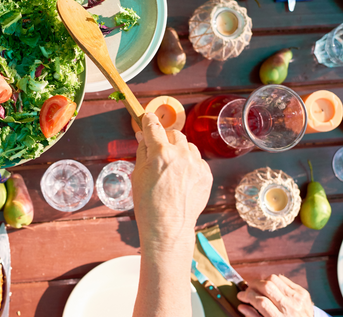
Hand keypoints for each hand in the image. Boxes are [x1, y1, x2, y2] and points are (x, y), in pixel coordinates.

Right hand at [132, 113, 212, 249]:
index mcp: (160, 152)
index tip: (148, 118)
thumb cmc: (148, 203)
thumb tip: (143, 137)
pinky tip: (181, 180)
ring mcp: (196, 164)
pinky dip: (190, 165)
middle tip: (159, 151)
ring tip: (171, 169)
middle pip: (174, 134)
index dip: (149, 121)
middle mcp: (181, 154)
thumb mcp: (138, 174)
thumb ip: (142, 151)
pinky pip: (198, 161)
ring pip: (188, 146)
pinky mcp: (206, 174)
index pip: (153, 126)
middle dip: (165, 139)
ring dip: (179, 151)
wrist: (168, 226)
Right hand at [237, 274, 313, 316]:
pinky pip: (283, 279)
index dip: (248, 296)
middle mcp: (290, 307)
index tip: (241, 296)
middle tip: (248, 289)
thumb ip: (254, 316)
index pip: (261, 301)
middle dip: (252, 285)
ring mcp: (297, 298)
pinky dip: (273, 281)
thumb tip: (241, 306)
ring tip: (259, 288)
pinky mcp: (302, 292)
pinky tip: (271, 287)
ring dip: (262, 281)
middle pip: (266, 287)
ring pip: (273, 279)